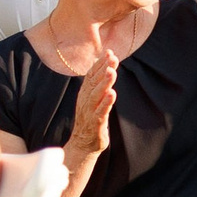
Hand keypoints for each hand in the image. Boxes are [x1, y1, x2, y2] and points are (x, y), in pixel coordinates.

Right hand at [65, 50, 116, 166]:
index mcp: (85, 95)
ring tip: (112, 71)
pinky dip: (106, 103)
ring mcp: (89, 112)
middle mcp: (85, 101)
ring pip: (96, 95)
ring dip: (104, 83)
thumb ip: (98, 85)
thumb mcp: (94, 100)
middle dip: (103, 69)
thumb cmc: (91, 119)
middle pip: (94, 83)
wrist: (83, 144)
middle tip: (112, 57)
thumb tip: (105, 66)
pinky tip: (112, 94)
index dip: (99, 64)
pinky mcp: (95, 124)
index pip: (92, 76)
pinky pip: (100, 112)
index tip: (109, 52)